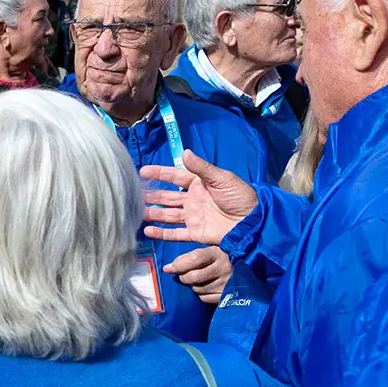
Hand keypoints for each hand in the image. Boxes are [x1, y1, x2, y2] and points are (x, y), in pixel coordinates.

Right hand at [140, 150, 258, 245]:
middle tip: (134, 194)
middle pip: (167, 197)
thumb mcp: (222, 178)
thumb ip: (201, 168)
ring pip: (167, 215)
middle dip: (152, 196)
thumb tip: (184, 152)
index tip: (142, 171)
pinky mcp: (195, 233)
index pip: (175, 177)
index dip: (159, 174)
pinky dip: (162, 233)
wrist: (253, 222)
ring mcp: (193, 217)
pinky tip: (148, 231)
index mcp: (199, 184)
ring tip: (137, 213)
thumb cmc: (240, 196)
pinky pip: (175, 234)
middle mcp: (193, 200)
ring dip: (153, 214)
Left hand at [165, 246, 232, 304]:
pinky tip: (204, 288)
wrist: (249, 267)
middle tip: (182, 276)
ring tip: (196, 280)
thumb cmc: (224, 257)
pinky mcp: (229, 295)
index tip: (168, 268)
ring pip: (198, 289)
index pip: (195, 259)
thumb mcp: (210, 250)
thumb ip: (190, 257)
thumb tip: (168, 268)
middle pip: (194, 277)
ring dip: (192, 286)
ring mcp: (227, 283)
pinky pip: (206, 298)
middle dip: (183, 277)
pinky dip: (201, 294)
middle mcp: (224, 268)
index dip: (178, 265)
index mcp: (219, 253)